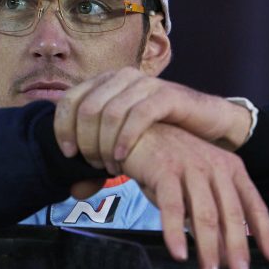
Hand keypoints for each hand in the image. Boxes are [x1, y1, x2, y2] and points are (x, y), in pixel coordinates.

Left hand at [53, 68, 251, 173]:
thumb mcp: (124, 144)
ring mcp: (145, 84)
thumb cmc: (161, 134)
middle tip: (95, 165)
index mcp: (106, 82)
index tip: (69, 154)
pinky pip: (138, 115)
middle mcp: (123, 78)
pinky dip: (125, 139)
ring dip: (104, 144)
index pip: (70, 99)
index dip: (63, 128)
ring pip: (109, 112)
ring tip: (111, 166)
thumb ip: (99, 164)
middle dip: (86, 141)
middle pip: (87, 108)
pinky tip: (122, 157)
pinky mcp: (167, 95)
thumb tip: (76, 191)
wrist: (205, 122)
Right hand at [120, 123, 268, 268]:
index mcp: (230, 168)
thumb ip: (213, 218)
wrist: (139, 132)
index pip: (253, 204)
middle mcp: (215, 166)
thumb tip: (226, 258)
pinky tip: (179, 254)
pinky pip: (172, 207)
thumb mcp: (198, 188)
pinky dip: (176, 233)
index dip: (265, 232)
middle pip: (231, 213)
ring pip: (205, 214)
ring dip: (208, 248)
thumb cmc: (170, 164)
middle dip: (237, 247)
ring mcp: (191, 167)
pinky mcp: (165, 170)